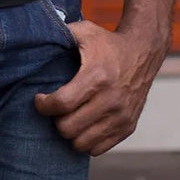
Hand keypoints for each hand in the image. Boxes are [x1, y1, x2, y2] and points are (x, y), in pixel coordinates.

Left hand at [33, 21, 162, 155]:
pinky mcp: (128, 127)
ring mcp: (121, 116)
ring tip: (68, 117)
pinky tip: (83, 124)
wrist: (142, 52)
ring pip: (81, 143)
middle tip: (55, 109)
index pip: (62, 103)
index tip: (40, 99)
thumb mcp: (85, 31)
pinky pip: (98, 148)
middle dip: (55, 119)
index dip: (43, 105)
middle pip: (68, 128)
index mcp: (97, 77)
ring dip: (70, 132)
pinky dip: (86, 140)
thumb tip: (37, 33)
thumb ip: (60, 33)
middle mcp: (111, 100)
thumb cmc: (107, 42)